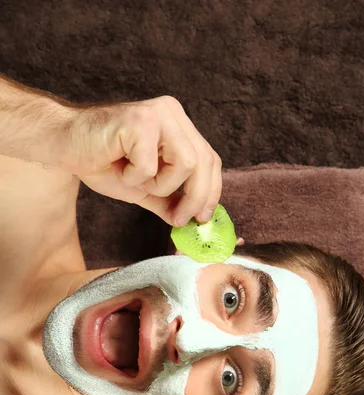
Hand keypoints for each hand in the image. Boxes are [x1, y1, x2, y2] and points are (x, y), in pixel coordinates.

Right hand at [61, 96, 221, 225]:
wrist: (63, 144)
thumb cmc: (101, 162)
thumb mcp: (143, 188)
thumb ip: (168, 201)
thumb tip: (189, 223)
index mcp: (178, 124)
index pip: (209, 159)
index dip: (211, 191)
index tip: (202, 218)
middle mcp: (172, 113)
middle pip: (204, 161)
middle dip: (195, 198)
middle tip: (178, 219)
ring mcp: (158, 114)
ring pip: (184, 164)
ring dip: (159, 185)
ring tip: (133, 180)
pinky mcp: (139, 121)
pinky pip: (151, 166)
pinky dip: (134, 177)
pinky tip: (118, 167)